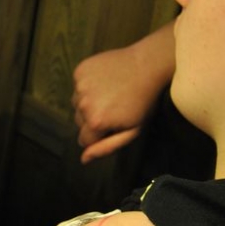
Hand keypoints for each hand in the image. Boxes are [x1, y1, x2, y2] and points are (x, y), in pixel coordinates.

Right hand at [71, 23, 175, 162]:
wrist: (148, 65)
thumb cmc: (144, 102)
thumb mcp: (132, 131)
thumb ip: (106, 147)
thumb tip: (83, 159)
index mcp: (95, 122)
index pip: (83, 140)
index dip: (99, 136)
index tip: (113, 125)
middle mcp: (83, 104)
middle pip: (78, 121)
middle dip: (92, 118)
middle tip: (113, 108)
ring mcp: (80, 85)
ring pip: (77, 103)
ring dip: (88, 102)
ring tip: (110, 93)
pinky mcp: (80, 71)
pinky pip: (78, 86)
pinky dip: (88, 85)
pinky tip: (105, 81)